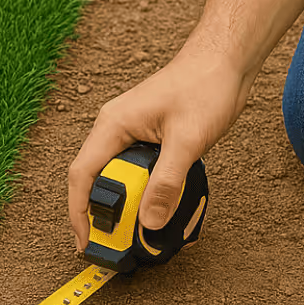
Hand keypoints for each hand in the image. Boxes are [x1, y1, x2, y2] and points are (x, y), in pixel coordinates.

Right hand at [67, 44, 252, 251]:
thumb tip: (149, 222)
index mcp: (113, 125)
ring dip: (130, 204)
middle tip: (120, 244)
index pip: (82, 175)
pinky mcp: (151, 138)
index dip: (78, 212)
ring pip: (121, 178)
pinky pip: (140, 171)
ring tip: (142, 231)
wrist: (225, 61)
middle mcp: (116, 129)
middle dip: (106, 214)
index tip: (84, 242)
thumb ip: (167, 183)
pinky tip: (163, 206)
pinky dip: (148, 192)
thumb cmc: (204, 87)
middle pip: (98, 180)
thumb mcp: (187, 141)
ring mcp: (133, 133)